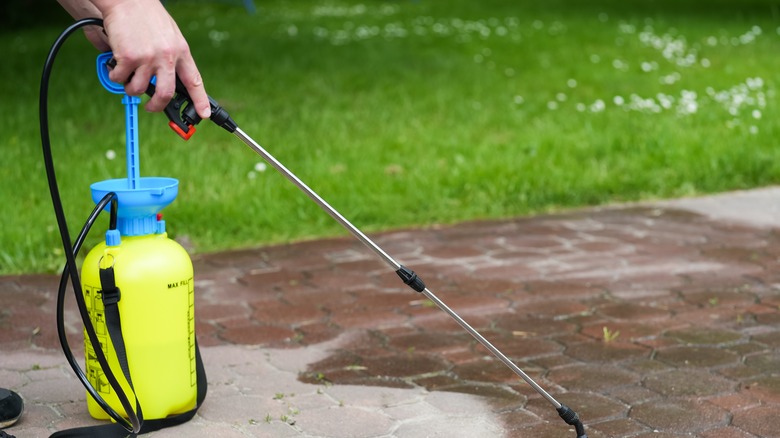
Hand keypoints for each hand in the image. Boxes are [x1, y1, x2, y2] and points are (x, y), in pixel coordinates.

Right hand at [57, 0, 210, 118]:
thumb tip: (169, 78)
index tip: (204, 115)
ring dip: (131, 88)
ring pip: (138, 89)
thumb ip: (172, 56)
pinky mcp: (128, 57)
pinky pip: (120, 78)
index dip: (200, 101)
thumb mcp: (169, 35)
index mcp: (181, 51)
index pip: (194, 81)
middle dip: (157, 106)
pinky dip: (115, 76)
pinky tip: (115, 66)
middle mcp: (167, 57)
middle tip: (151, 107)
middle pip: (165, 94)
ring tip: (127, 77)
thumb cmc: (147, 16)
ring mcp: (147, 58)